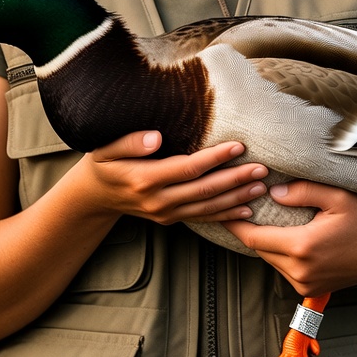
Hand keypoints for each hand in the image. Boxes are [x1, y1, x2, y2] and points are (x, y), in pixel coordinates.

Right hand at [78, 131, 268, 225]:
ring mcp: (165, 214)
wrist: (94, 197)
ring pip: (208, 207)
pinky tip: (246, 209)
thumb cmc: (103, 164)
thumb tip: (156, 137)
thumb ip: (130, 142)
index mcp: (144, 179)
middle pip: (204, 190)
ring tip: (261, 187)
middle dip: (236, 180)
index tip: (239, 146)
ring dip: (237, 198)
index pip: (188, 168)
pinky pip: (203, 218)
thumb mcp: (105, 148)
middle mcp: (158, 200)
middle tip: (262, 169)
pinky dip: (226, 215)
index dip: (215, 158)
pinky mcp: (170, 220)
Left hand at [223, 180, 356, 295]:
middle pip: (259, 250)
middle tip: (237, 205)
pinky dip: (278, 252)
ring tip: (257, 216)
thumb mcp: (337, 197)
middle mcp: (300, 271)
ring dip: (264, 241)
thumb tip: (272, 192)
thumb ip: (302, 191)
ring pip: (270, 260)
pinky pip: (284, 268)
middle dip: (248, 229)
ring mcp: (306, 284)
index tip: (221, 208)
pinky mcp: (312, 289)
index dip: (234, 223)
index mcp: (302, 248)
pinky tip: (280, 233)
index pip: (254, 238)